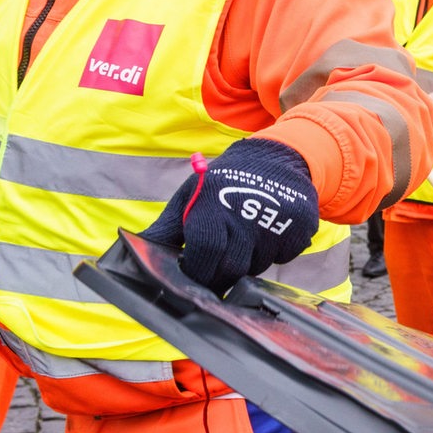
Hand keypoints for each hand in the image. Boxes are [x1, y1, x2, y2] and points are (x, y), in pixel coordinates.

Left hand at [140, 138, 319, 293]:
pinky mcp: (301, 227)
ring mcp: (276, 222)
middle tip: (220, 260)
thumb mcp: (189, 198)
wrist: (275, 159)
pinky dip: (276, 251)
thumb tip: (131, 251)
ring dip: (249, 261)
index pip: (204, 257)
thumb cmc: (222, 184)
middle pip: (231, 268)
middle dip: (222, 272)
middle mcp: (245, 215)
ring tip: (246, 236)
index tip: (197, 273)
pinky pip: (284, 257)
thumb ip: (164, 229)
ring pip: (258, 266)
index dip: (198, 271)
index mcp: (212, 208)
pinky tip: (269, 231)